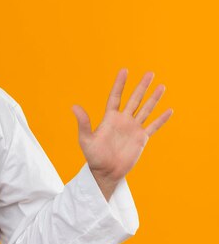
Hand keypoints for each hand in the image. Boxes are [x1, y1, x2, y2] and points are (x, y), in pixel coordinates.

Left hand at [72, 69, 172, 199]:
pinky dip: (162, 119)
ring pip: (146, 110)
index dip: (120, 84)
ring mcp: (133, 128)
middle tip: (150, 73)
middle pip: (134, 99)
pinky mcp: (141, 138)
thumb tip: (74, 106)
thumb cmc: (94, 156)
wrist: (106, 172)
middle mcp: (123, 120)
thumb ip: (84, 123)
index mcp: (109, 118)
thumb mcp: (86, 139)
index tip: (124, 71)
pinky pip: (154, 126)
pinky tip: (169, 110)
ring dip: (154, 98)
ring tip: (161, 86)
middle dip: (142, 86)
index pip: (116, 96)